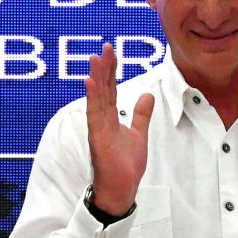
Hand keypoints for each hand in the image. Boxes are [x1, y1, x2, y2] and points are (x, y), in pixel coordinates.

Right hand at [85, 43, 154, 214]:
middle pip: (103, 89)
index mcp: (110, 118)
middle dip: (104, 68)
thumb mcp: (138, 135)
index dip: (112, 71)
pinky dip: (92, 97)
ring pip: (97, 98)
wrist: (121, 190)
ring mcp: (98, 128)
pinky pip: (94, 114)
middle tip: (105, 47)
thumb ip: (140, 115)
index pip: (111, 89)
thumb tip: (147, 95)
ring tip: (96, 58)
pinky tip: (90, 81)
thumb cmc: (125, 166)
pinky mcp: (97, 138)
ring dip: (96, 77)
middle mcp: (101, 120)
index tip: (112, 52)